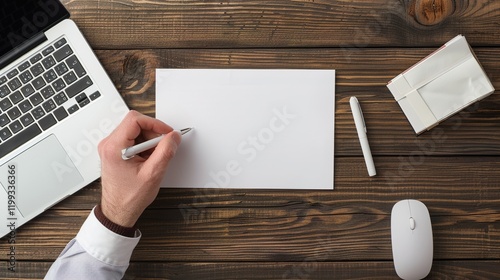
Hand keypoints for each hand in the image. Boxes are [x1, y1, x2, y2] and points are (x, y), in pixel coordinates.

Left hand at [97, 110, 181, 226]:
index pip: (135, 119)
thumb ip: (165, 151)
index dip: (155, 123)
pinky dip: (144, 146)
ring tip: (153, 158)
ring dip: (149, 141)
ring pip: (135, 131)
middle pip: (135, 124)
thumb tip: (174, 136)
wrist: (118, 211)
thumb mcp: (153, 174)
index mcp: (114, 147)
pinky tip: (147, 160)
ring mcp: (110, 147)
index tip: (166, 133)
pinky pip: (132, 139)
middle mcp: (109, 144)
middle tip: (161, 148)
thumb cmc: (129, 197)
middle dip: (153, 134)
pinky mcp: (115, 151)